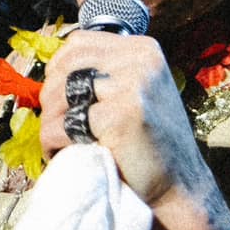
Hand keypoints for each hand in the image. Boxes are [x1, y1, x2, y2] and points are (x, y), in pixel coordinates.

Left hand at [39, 32, 229, 229]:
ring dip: (50, 123)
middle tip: (59, 126)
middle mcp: (140, 60)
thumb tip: (52, 70)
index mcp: (143, 49)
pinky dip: (54, 144)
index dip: (59, 71)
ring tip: (64, 142)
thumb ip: (104, 72)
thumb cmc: (148, 143)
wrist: (180, 185)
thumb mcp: (136, 92)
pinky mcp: (119, 116)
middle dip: (51, 100)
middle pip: (64, 67)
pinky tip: (67, 154)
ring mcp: (132, 85)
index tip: (62, 99)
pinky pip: (61, 125)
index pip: (77, 43)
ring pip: (57, 94)